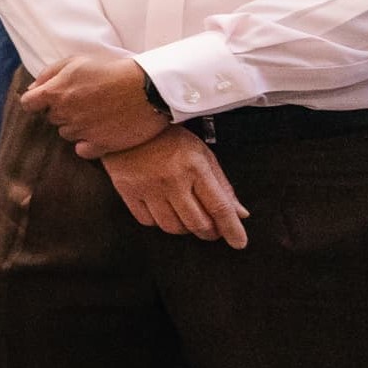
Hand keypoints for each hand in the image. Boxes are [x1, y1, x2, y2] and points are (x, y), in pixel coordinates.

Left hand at [20, 54, 170, 157]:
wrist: (148, 87)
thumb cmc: (112, 70)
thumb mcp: (77, 61)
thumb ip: (49, 74)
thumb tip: (32, 89)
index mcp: (56, 92)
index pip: (29, 104)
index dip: (37, 101)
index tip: (48, 99)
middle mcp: (65, 114)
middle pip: (52, 118)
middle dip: (62, 110)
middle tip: (85, 100)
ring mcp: (82, 131)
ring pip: (67, 133)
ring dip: (76, 125)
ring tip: (97, 113)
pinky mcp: (100, 145)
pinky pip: (82, 150)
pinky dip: (87, 143)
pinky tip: (100, 131)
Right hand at [100, 127, 248, 247]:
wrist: (127, 124)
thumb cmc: (169, 138)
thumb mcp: (202, 155)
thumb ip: (221, 185)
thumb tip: (240, 214)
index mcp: (195, 167)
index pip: (219, 207)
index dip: (232, 229)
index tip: (239, 243)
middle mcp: (172, 179)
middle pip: (197, 223)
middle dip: (209, 232)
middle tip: (212, 229)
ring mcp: (147, 187)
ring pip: (172, 227)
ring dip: (185, 229)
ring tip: (186, 218)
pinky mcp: (127, 191)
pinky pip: (148, 222)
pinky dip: (159, 222)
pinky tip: (163, 210)